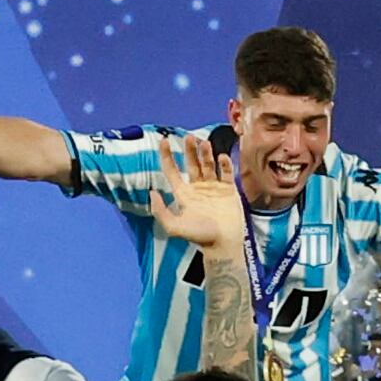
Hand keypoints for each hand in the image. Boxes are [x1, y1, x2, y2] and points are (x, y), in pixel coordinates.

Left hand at [148, 133, 239, 251]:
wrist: (223, 243)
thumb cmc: (199, 236)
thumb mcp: (173, 227)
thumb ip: (160, 211)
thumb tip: (152, 191)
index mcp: (183, 193)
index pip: (172, 170)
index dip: (166, 155)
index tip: (164, 141)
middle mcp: (197, 187)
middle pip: (191, 163)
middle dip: (189, 150)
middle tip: (189, 137)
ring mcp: (213, 187)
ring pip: (208, 165)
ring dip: (206, 154)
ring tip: (204, 143)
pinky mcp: (228, 190)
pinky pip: (226, 173)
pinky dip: (224, 164)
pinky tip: (221, 157)